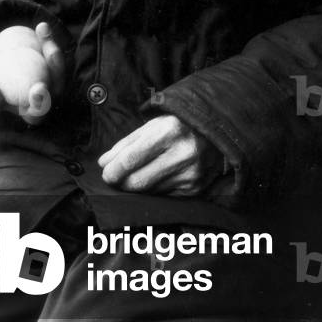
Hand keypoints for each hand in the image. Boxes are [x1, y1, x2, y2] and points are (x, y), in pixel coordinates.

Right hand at [0, 22, 63, 124]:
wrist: (5, 45)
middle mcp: (24, 107)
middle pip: (36, 113)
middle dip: (40, 104)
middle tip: (39, 89)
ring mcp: (44, 95)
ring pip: (56, 88)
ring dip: (55, 69)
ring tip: (49, 50)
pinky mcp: (56, 78)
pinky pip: (58, 64)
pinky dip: (50, 46)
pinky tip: (42, 28)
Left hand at [98, 115, 223, 195]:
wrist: (217, 132)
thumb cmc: (178, 126)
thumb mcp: (152, 125)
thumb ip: (127, 143)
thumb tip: (104, 163)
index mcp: (169, 131)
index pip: (132, 158)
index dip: (114, 170)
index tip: (105, 173)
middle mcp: (183, 154)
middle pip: (139, 181)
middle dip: (121, 183)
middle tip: (114, 178)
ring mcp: (191, 174)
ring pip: (150, 191)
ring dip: (137, 187)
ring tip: (136, 174)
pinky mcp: (195, 189)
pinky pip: (164, 196)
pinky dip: (155, 189)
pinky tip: (158, 177)